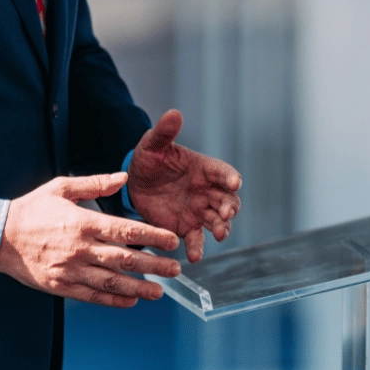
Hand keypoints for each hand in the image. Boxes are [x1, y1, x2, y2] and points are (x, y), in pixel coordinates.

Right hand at [0, 172, 181, 307]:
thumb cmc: (32, 209)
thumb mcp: (62, 187)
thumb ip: (95, 183)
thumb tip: (124, 176)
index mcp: (83, 222)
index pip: (126, 231)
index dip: (153, 237)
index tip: (171, 241)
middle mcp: (80, 249)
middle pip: (125, 260)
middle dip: (154, 265)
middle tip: (175, 270)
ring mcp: (70, 270)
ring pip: (112, 282)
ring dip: (139, 288)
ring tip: (160, 292)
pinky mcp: (61, 286)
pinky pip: (93, 296)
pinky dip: (114, 300)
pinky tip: (131, 301)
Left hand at [127, 110, 241, 262]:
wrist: (134, 184)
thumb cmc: (149, 159)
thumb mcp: (153, 145)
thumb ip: (164, 132)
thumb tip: (173, 113)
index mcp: (203, 168)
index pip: (221, 171)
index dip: (229, 176)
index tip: (235, 182)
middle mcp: (206, 191)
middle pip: (227, 199)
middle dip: (230, 207)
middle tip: (226, 214)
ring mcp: (198, 210)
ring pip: (217, 221)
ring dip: (222, 228)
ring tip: (219, 234)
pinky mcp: (186, 227)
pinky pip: (196, 239)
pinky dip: (197, 247)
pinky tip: (194, 256)